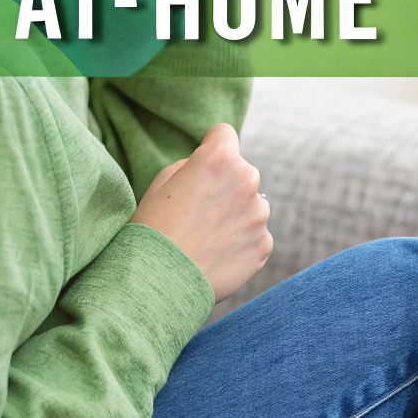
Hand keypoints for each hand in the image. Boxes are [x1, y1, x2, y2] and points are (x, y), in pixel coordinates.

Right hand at [128, 122, 271, 300]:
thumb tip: (212, 168)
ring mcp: (259, 215)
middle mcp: (247, 180)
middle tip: (197, 212)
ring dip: (235, 215)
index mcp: (219, 159)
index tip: (202, 163)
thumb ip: (194, 165)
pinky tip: (215, 256)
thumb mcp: (162, 182)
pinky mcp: (264, 245)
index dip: (210, 147)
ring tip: (204, 238)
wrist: (158, 284)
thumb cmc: (152, 229)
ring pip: (250, 206)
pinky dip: (239, 244)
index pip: (224, 134)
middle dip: (225, 185)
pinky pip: (255, 236)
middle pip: (241, 172)